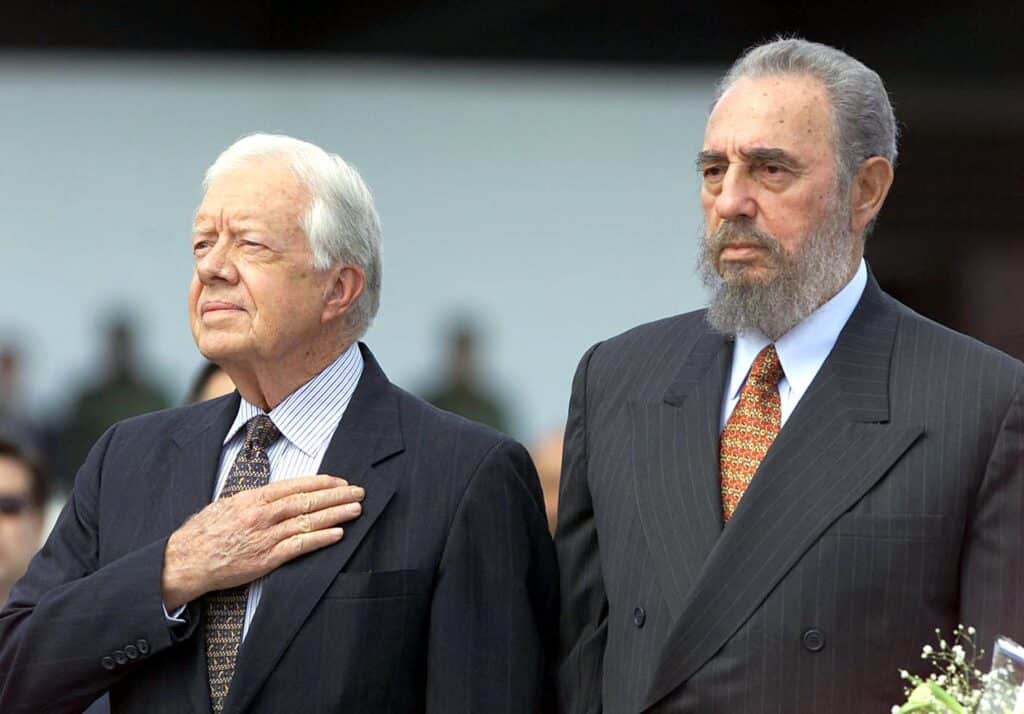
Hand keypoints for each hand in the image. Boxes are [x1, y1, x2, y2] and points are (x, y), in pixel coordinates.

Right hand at [161, 475, 363, 608]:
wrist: (185, 561)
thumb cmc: (204, 533)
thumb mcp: (227, 505)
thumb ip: (255, 500)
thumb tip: (278, 495)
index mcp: (252, 498)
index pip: (294, 486)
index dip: (321, 482)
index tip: (340, 480)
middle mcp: (261, 514)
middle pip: (306, 501)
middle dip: (336, 495)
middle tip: (358, 492)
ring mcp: (265, 537)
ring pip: (307, 521)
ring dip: (335, 514)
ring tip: (355, 509)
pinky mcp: (266, 559)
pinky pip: (299, 546)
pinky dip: (320, 539)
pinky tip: (338, 533)